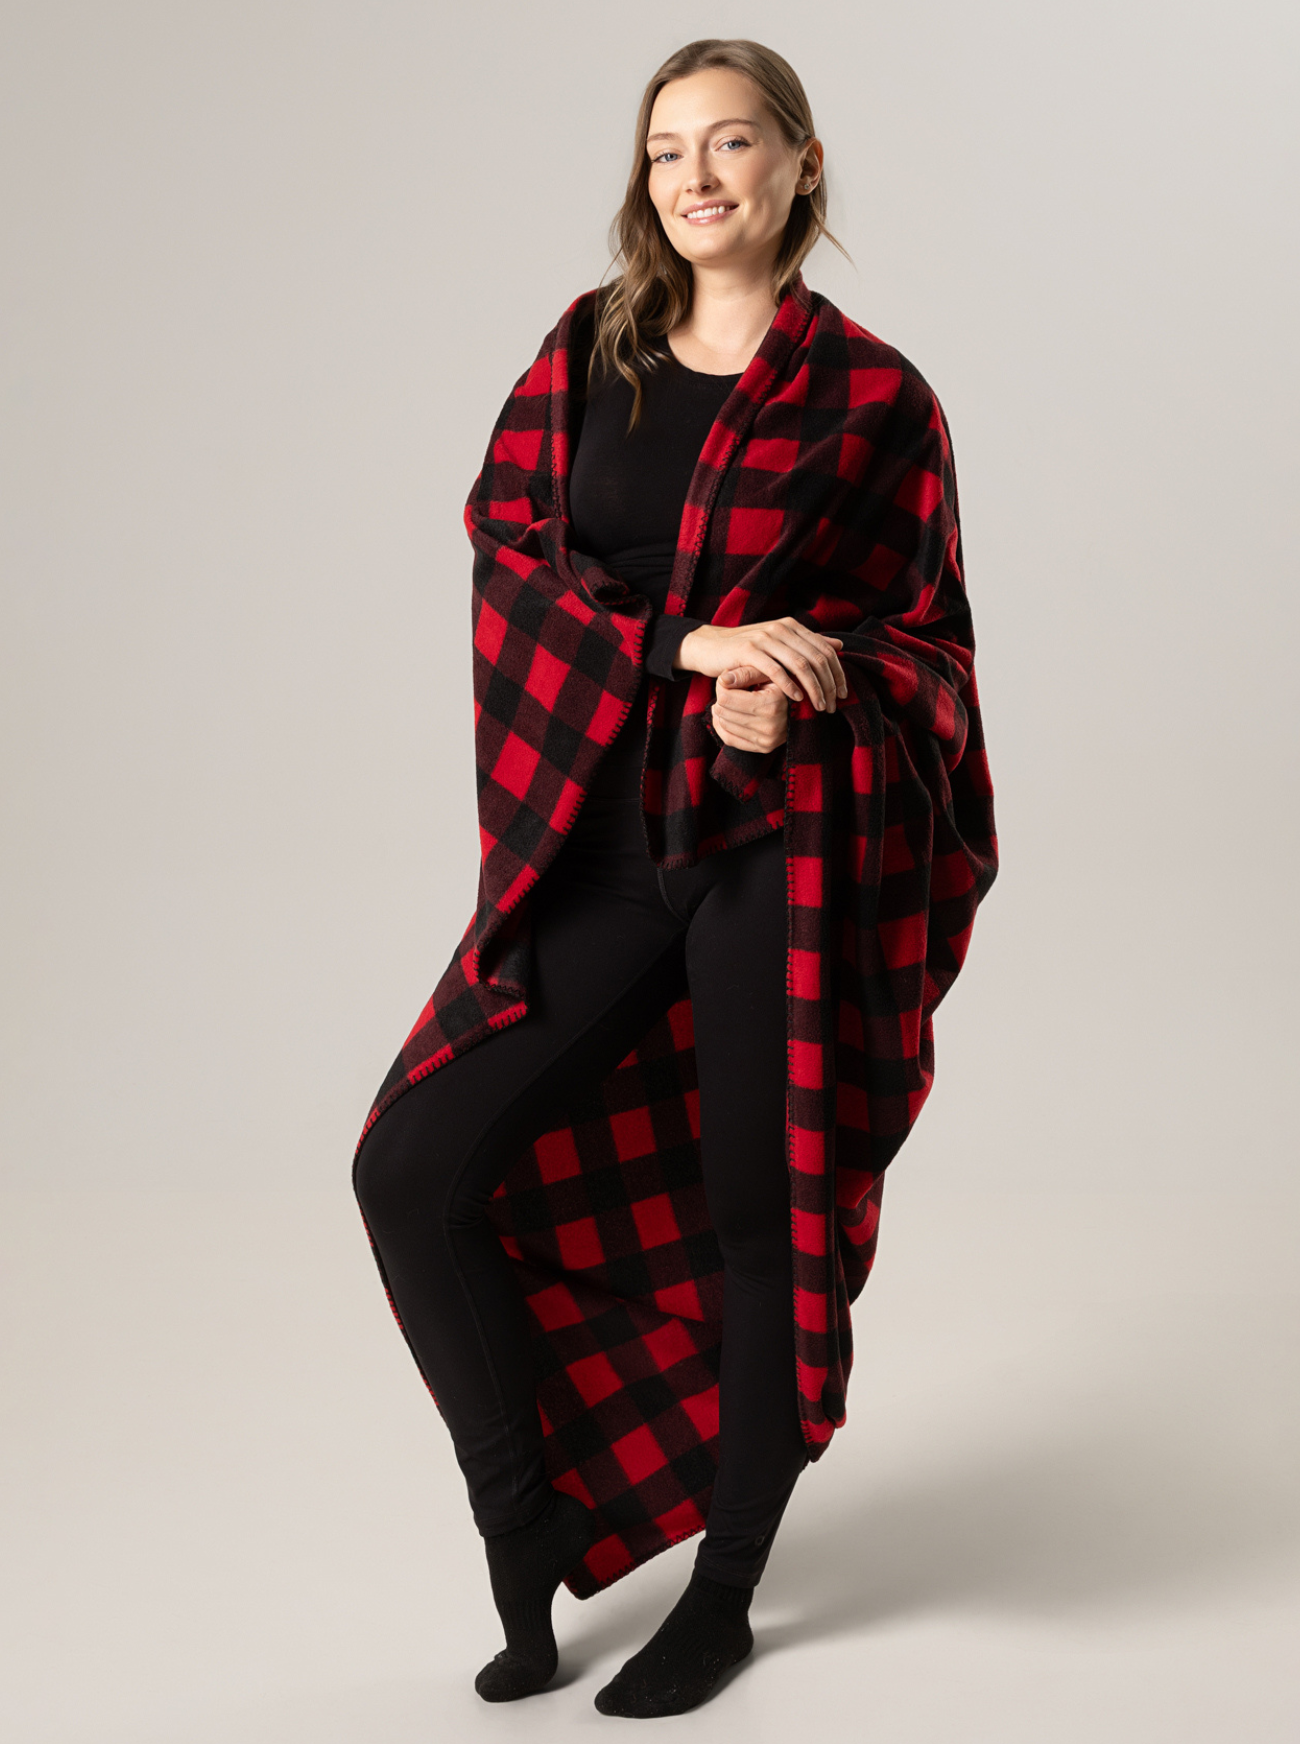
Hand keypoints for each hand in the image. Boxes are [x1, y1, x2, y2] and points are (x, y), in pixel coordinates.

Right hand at [675, 617, 846, 712]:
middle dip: (828, 685)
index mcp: (792, 626)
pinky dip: (789, 686)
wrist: (711, 647)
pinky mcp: (749, 651)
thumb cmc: (748, 651)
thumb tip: (839, 646)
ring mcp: (765, 638)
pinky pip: (776, 670)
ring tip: (819, 706)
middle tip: (832, 706)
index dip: (838, 673)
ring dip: (813, 689)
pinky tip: (796, 699)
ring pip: (800, 664)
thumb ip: (807, 645)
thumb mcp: (779, 646)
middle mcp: (781, 628)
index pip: (825, 649)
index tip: (843, 694)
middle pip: (817, 658)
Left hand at [710, 666, 789, 753]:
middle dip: (721, 698)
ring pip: (724, 724)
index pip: (726, 697)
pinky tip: (726, 715)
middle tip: (727, 689)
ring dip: (721, 711)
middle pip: (723, 711)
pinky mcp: (764, 748)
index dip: (721, 686)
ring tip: (728, 700)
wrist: (804, 705)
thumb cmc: (783, 682)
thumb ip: (746, 672)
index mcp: (771, 704)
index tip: (726, 679)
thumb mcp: (768, 672)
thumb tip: (722, 679)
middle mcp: (770, 726)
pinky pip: (730, 740)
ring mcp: (767, 740)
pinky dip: (722, 726)